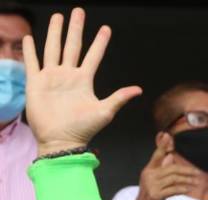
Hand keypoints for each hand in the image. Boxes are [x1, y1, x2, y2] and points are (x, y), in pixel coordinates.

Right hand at [22, 8, 141, 155]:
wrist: (61, 140)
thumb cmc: (83, 129)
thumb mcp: (105, 111)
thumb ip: (119, 98)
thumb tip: (139, 89)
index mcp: (84, 81)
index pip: (93, 56)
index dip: (99, 42)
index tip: (106, 29)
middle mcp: (68, 76)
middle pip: (72, 46)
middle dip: (75, 28)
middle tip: (78, 11)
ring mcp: (52, 78)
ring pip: (53, 49)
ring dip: (55, 32)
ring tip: (58, 17)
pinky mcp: (36, 83)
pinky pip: (33, 63)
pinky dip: (31, 51)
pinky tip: (30, 39)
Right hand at [130, 146, 198, 199]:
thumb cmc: (151, 195)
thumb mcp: (155, 181)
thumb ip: (162, 169)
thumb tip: (170, 156)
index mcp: (148, 170)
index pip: (157, 155)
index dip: (163, 146)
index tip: (168, 135)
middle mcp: (148, 175)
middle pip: (171, 168)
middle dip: (186, 170)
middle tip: (197, 172)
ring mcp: (151, 185)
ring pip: (174, 179)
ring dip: (187, 180)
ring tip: (196, 182)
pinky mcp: (155, 195)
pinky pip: (173, 189)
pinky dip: (183, 189)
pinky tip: (189, 189)